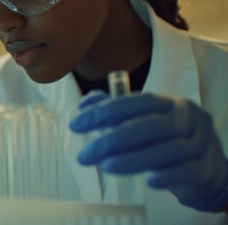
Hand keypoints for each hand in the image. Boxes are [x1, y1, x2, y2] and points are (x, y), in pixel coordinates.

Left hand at [69, 90, 227, 211]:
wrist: (207, 165)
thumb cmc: (167, 139)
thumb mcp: (144, 121)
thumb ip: (115, 111)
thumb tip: (85, 104)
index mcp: (168, 102)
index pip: (135, 102)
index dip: (104, 112)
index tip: (76, 124)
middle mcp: (186, 118)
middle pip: (150, 126)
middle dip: (113, 140)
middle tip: (85, 155)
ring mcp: (200, 142)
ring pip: (168, 150)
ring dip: (134, 159)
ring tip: (106, 167)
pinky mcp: (206, 167)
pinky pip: (187, 171)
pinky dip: (167, 176)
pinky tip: (147, 181)